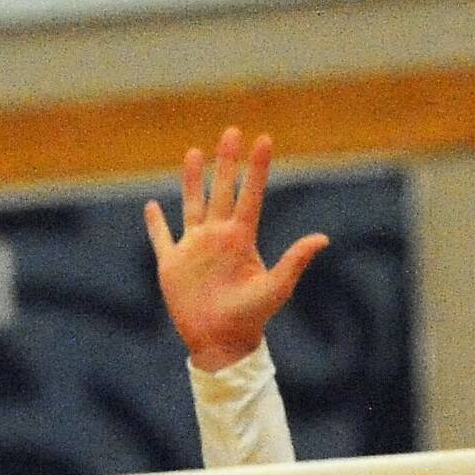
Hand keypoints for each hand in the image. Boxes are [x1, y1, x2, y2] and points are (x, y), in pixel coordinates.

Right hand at [145, 127, 328, 371]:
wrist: (221, 343)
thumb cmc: (251, 319)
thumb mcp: (276, 288)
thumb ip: (295, 261)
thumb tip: (323, 238)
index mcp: (241, 240)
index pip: (250, 195)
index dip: (256, 169)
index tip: (263, 140)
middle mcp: (218, 238)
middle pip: (222, 190)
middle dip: (227, 162)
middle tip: (232, 131)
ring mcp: (194, 248)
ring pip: (192, 204)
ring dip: (192, 180)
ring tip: (194, 152)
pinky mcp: (172, 264)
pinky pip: (161, 238)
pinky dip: (155, 223)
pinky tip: (152, 206)